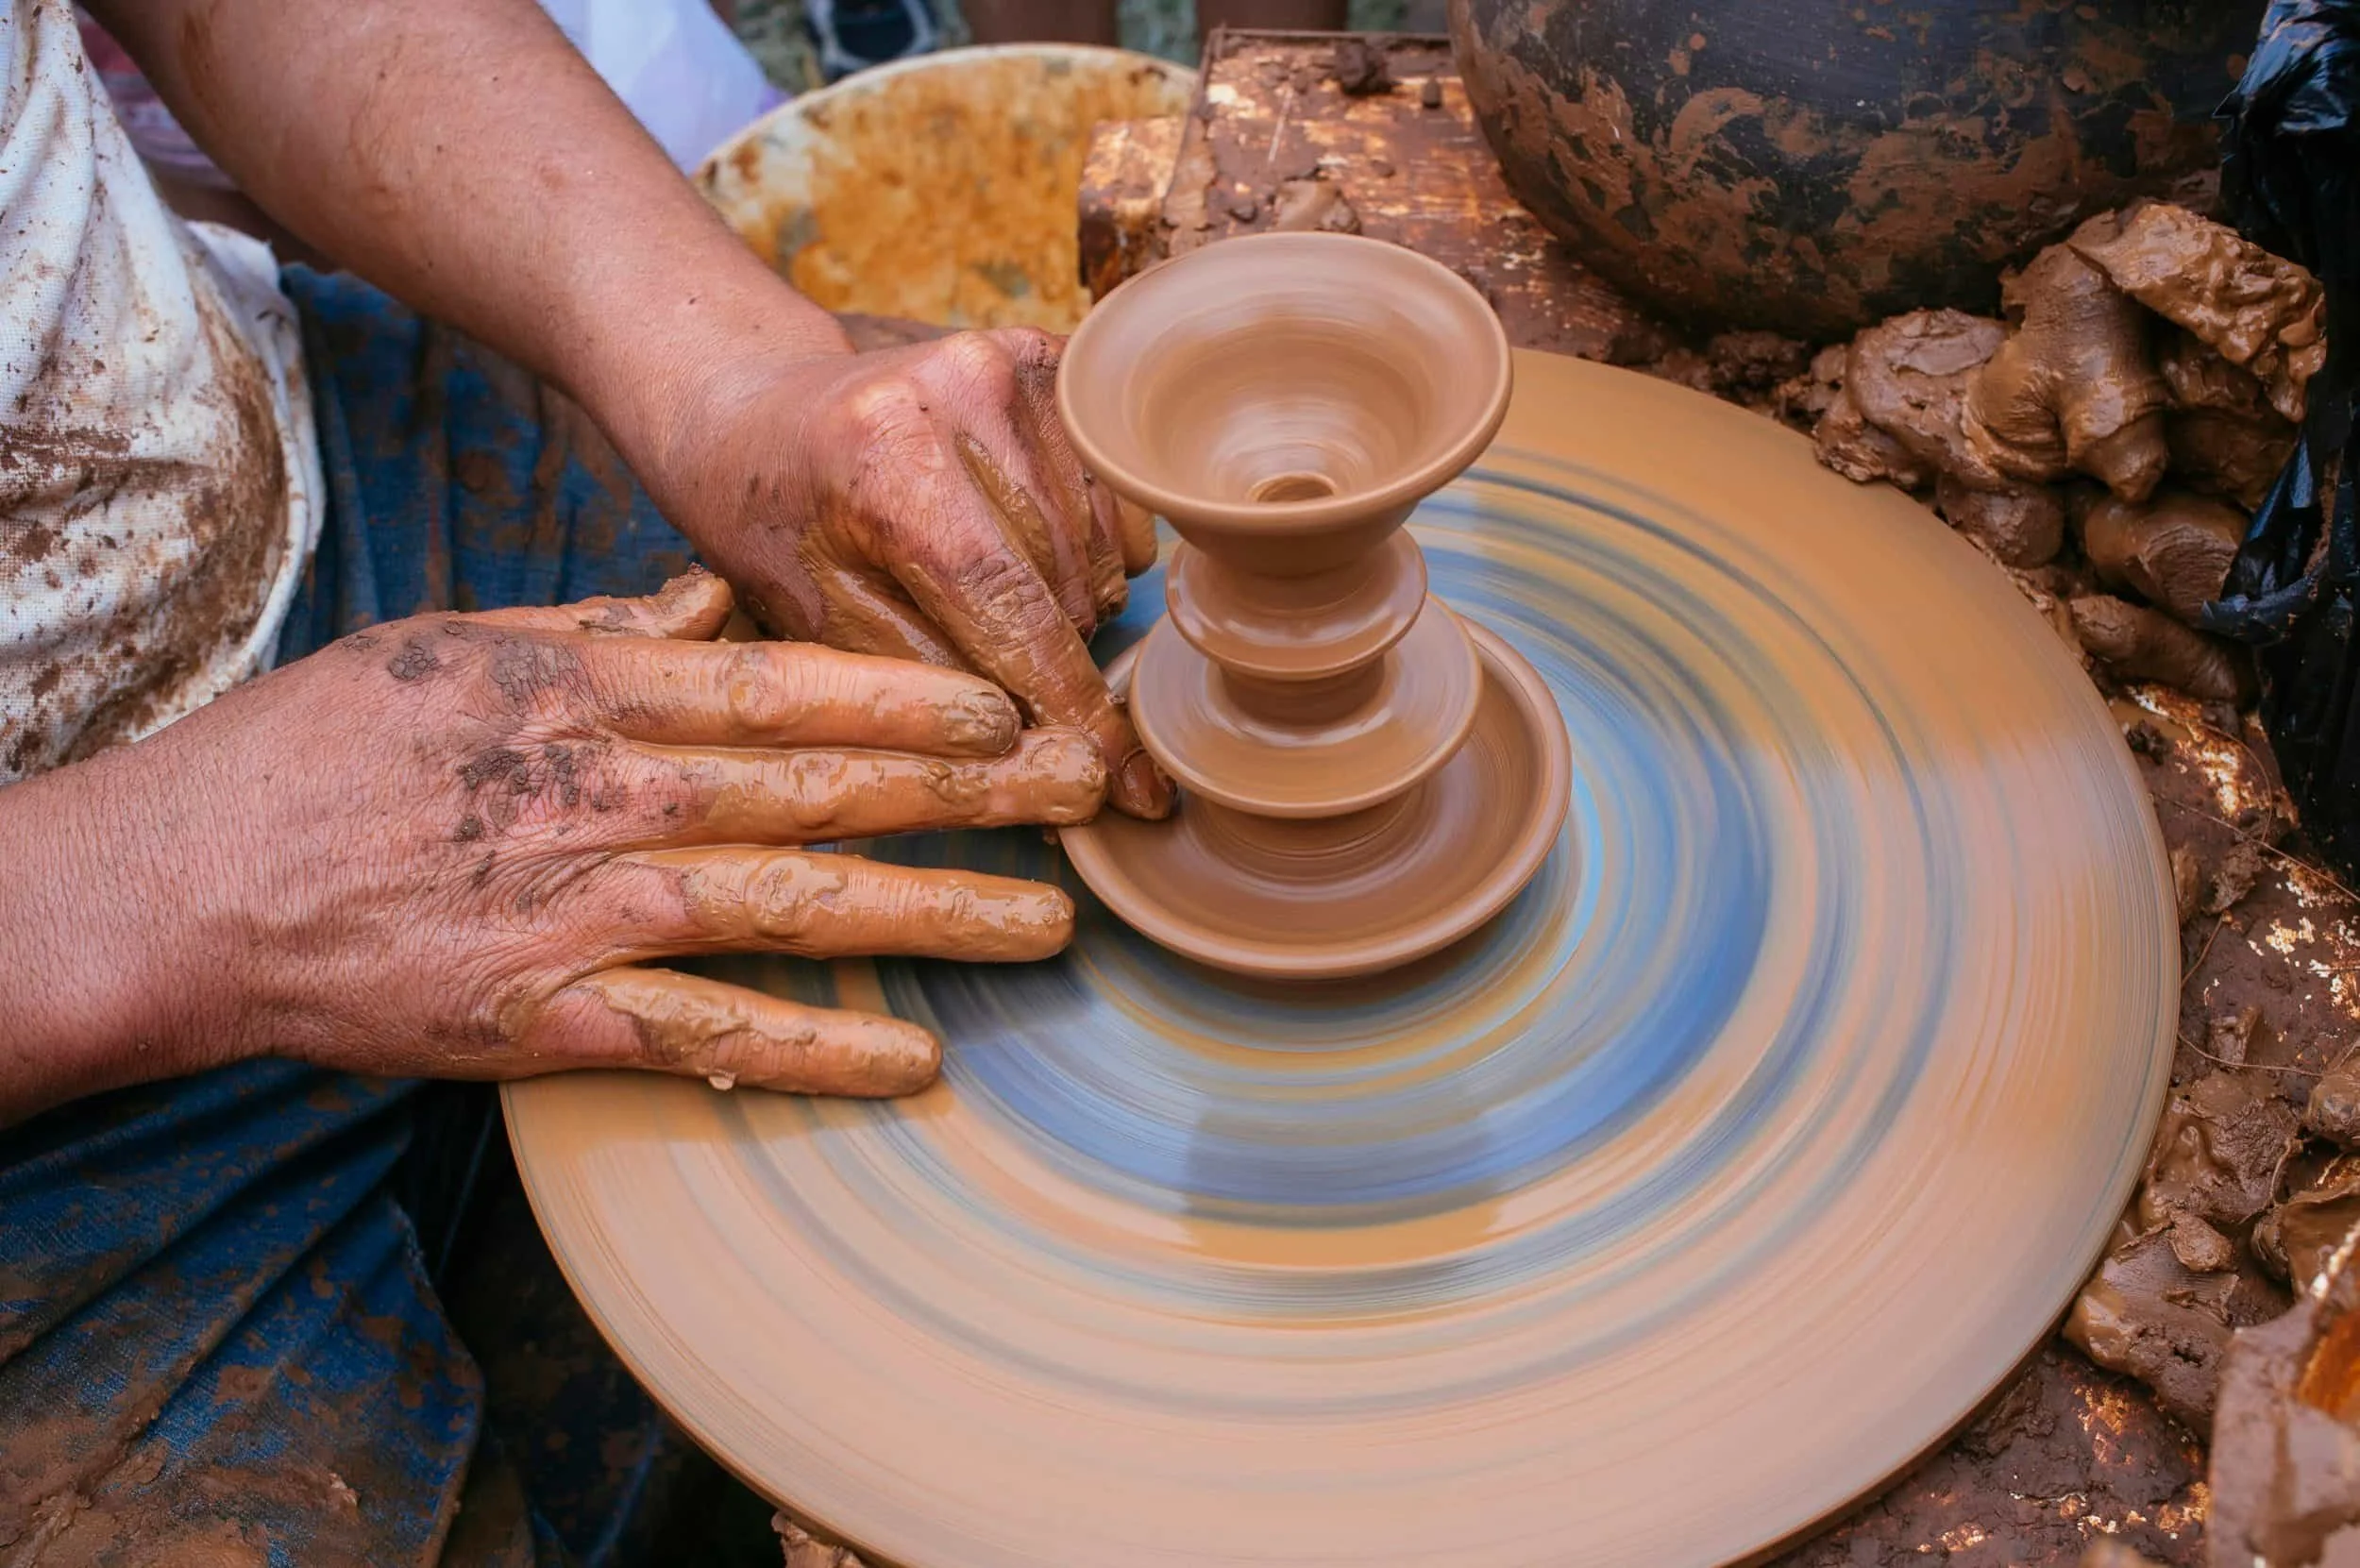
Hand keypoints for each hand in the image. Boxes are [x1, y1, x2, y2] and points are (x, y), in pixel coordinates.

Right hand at [0, 572, 1103, 1117]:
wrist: (189, 882)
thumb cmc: (326, 752)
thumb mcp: (461, 648)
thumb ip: (602, 633)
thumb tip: (713, 603)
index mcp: (595, 695)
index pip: (790, 685)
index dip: (914, 694)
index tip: (1016, 697)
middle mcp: (613, 793)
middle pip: (824, 786)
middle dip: (969, 791)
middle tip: (1083, 795)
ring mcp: (587, 909)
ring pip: (793, 903)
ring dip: (931, 914)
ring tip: (1046, 928)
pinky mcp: (551, 1016)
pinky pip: (708, 1034)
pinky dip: (813, 1048)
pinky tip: (914, 1060)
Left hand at [640, 328, 1173, 819]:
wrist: (755, 409)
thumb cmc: (773, 529)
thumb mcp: (816, 624)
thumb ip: (928, 686)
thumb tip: (1045, 758)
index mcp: (886, 459)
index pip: (1012, 608)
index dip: (1073, 708)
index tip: (1128, 788)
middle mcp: (965, 389)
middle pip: (1063, 585)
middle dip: (1049, 664)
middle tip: (1000, 690)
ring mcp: (1015, 364)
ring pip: (1098, 550)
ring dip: (1068, 609)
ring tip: (988, 610)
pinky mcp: (1051, 358)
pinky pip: (1112, 500)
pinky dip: (1086, 554)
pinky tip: (1021, 556)